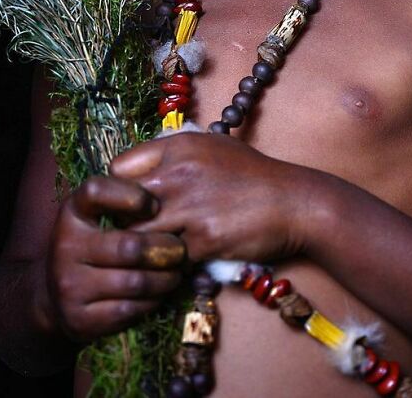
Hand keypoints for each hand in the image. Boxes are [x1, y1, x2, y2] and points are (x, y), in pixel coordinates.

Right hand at [47, 175, 185, 341]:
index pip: (97, 192)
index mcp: (72, 211)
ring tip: (176, 272)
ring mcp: (69, 284)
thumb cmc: (94, 242)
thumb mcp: (99, 213)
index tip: (155, 205)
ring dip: (164, 279)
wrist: (58, 293)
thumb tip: (166, 190)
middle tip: (181, 249)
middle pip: (128, 246)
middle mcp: (65, 246)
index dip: (131, 195)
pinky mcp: (79, 319)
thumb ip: (125, 197)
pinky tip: (159, 293)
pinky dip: (151, 302)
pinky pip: (128, 309)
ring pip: (134, 282)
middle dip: (164, 249)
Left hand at [112, 133, 311, 263]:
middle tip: (134, 234)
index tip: (128, 204)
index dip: (118, 190)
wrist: (293, 202)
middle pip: (120, 207)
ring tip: (153, 252)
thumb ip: (175, 155)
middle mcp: (177, 174)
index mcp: (177, 146)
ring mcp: (189, 208)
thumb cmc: (253, 174)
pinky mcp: (202, 241)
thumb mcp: (213, 147)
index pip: (118, 169)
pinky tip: (180, 262)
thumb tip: (142, 171)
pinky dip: (170, 265)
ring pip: (138, 238)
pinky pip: (168, 259)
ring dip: (144, 248)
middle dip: (124, 223)